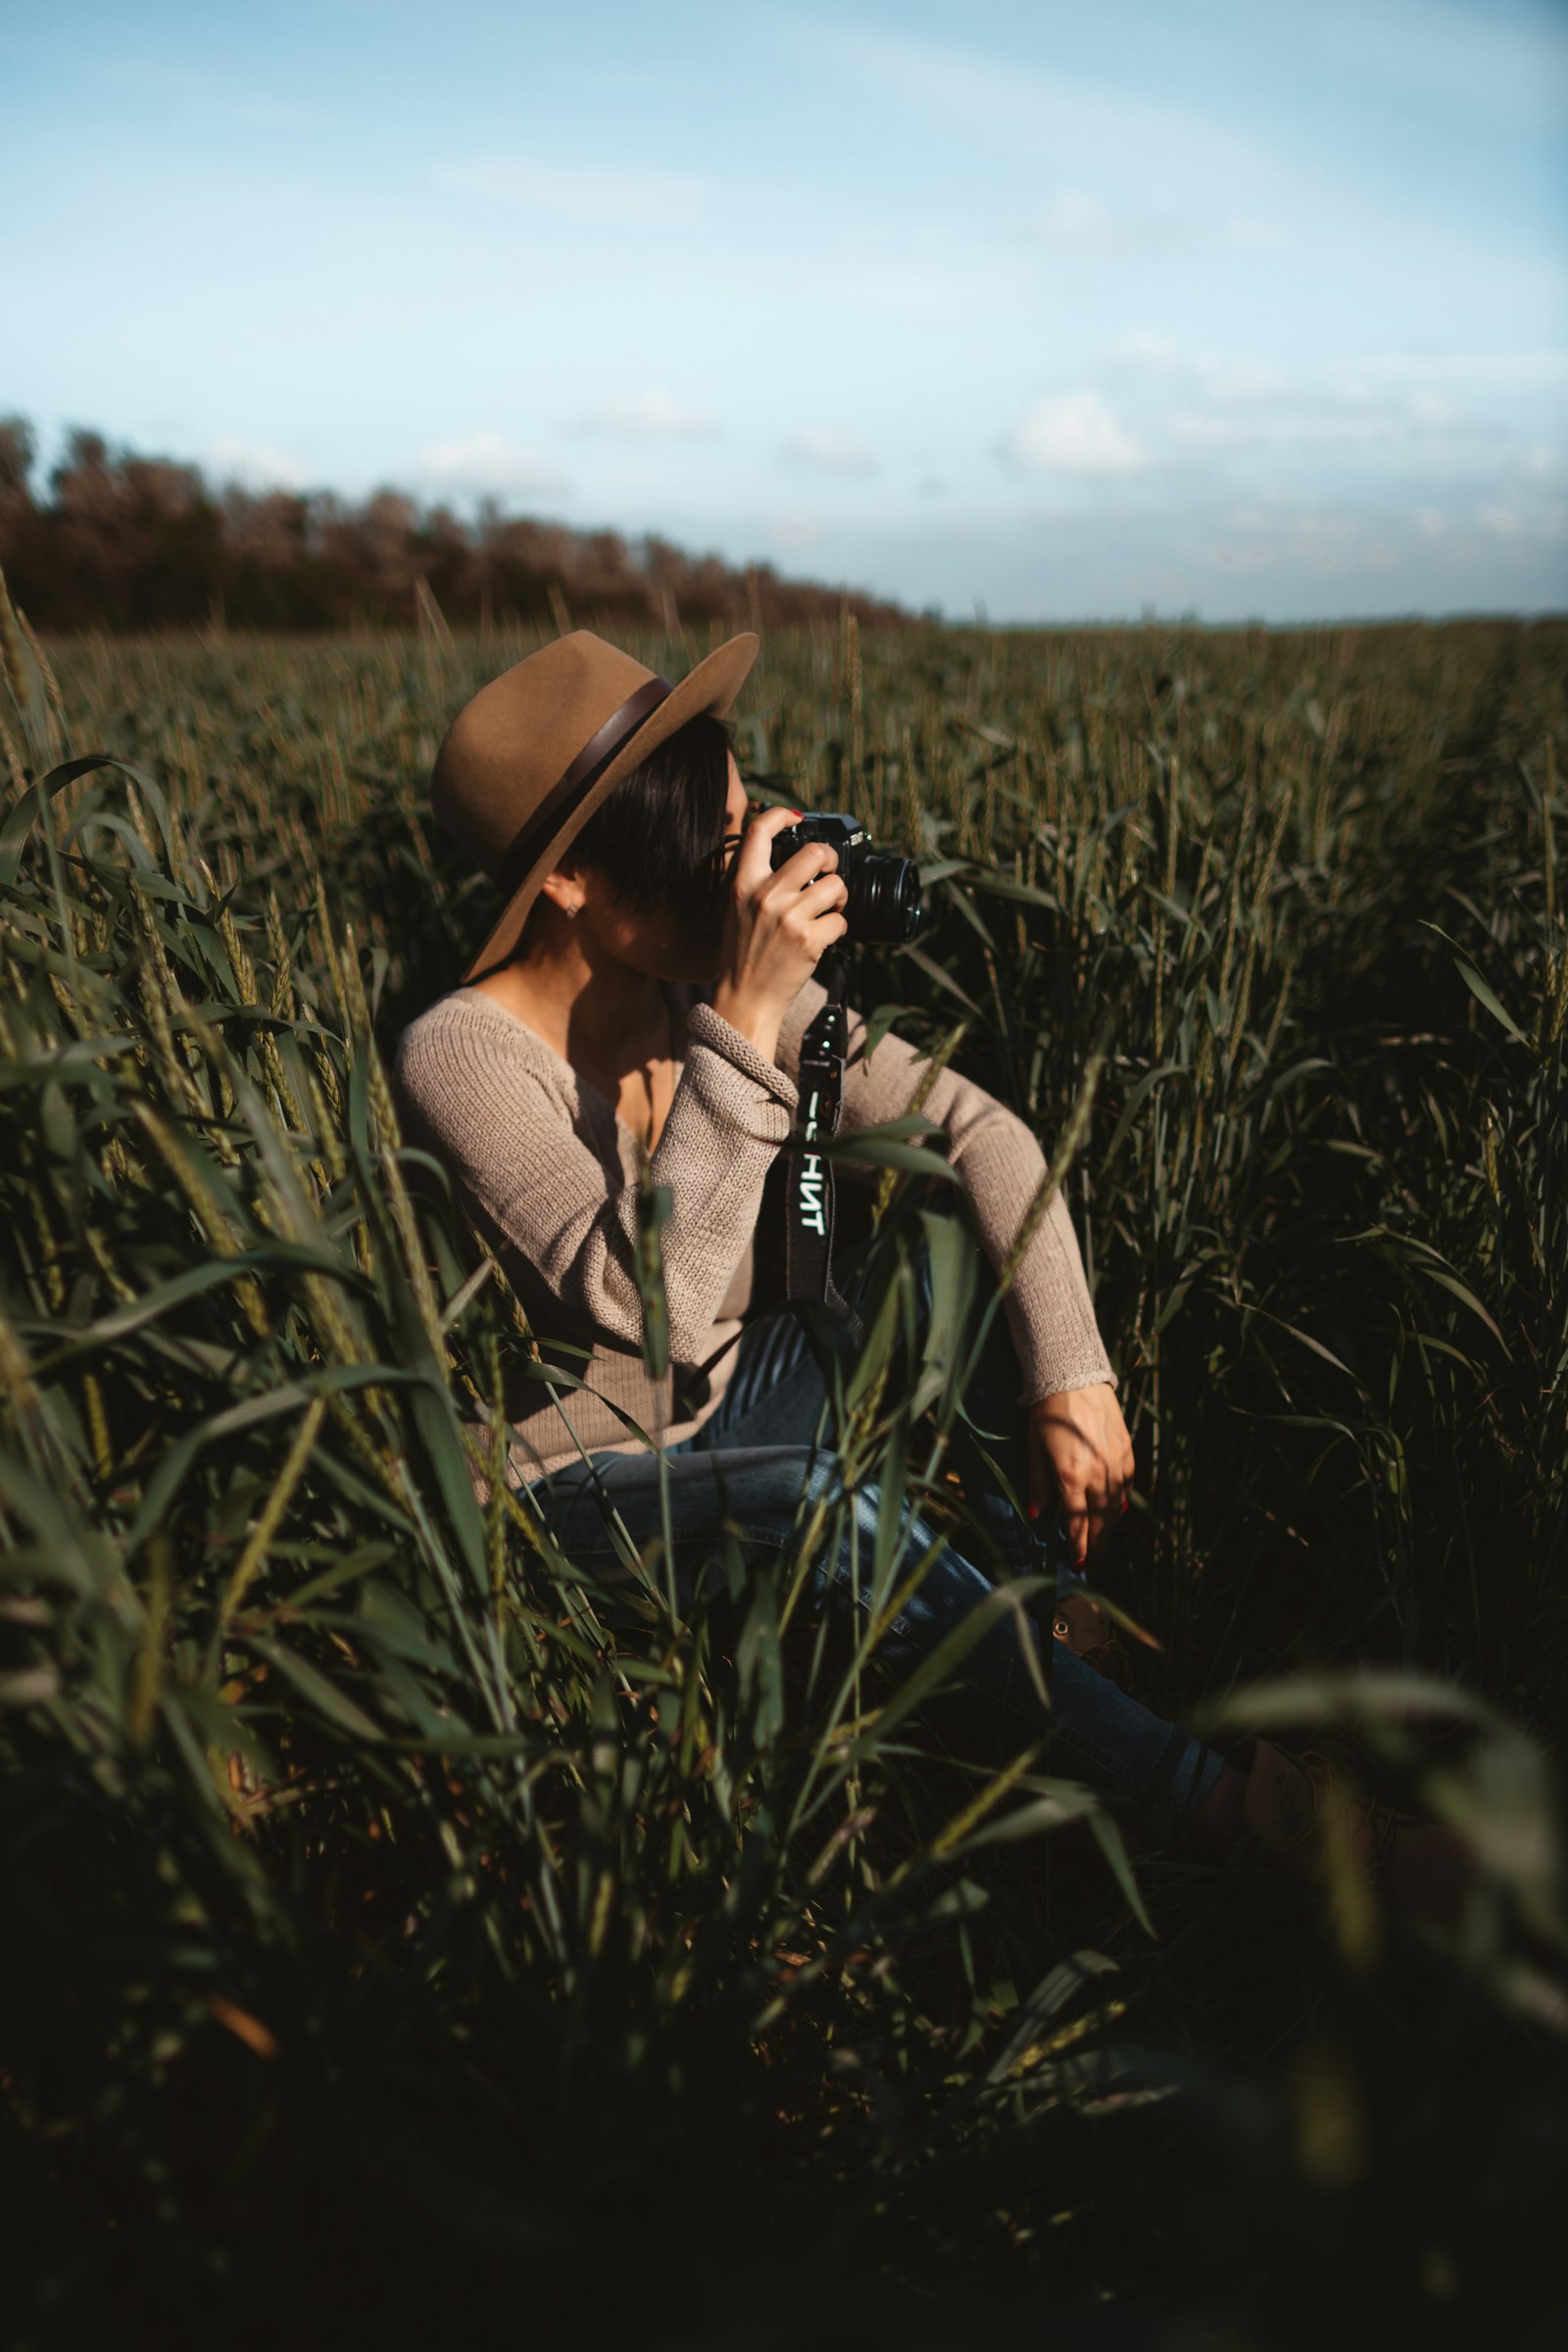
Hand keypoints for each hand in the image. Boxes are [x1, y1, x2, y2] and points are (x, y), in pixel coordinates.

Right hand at [710, 806, 848, 1062]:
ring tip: (828, 910)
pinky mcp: (809, 940)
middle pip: (814, 852)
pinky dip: (838, 929)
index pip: (759, 832)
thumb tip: (791, 859)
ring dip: (839, 898)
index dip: (781, 815)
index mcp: (742, 884)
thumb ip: (757, 882)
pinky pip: (841, 921)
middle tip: (830, 872)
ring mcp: (788, 917)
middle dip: (831, 860)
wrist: (744, 999)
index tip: (795, 817)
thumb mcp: (736, 909)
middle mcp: (765, 896)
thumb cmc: (742, 955)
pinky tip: (824, 938)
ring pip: (835, 886)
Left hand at [1027, 1383, 1134, 1567]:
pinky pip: (1127, 1485)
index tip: (1078, 1563)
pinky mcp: (1126, 1452)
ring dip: (1110, 1528)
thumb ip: (1038, 1486)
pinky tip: (1117, 1512)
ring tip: (1103, 1542)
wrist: (1074, 1379)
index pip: (1077, 1523)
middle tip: (1092, 1560)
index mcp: (1070, 1476)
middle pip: (1100, 1520)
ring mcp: (1115, 1463)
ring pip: (1116, 1507)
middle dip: (1096, 1544)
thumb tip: (1036, 1516)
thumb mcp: (1034, 1450)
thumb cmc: (1047, 1414)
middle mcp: (1097, 1474)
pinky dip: (1122, 1502)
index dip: (1078, 1546)